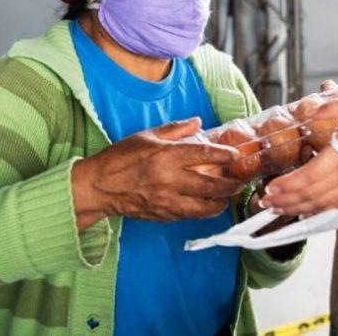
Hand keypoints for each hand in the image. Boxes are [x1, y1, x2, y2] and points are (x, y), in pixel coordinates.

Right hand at [72, 118, 242, 229]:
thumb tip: (198, 123)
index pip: (204, 154)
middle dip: (230, 185)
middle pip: (210, 185)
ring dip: (219, 203)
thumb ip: (175, 129)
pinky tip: (206, 205)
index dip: (224, 155)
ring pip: (203, 207)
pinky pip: (188, 215)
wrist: (97, 187)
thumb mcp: (147, 136)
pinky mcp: (161, 215)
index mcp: (165, 155)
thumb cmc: (120, 159)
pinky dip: (200, 211)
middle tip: (240, 181)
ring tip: (227, 197)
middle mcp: (168, 179)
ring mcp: (165, 200)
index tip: (236, 155)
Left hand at [260, 94, 337, 216]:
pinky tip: (305, 208)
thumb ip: (334, 106)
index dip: (287, 186)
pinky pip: (337, 202)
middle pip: (312, 194)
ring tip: (277, 210)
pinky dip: (318, 208)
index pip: (310, 175)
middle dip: (285, 201)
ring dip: (298, 208)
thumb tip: (311, 111)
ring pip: (323, 203)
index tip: (269, 188)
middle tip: (264, 204)